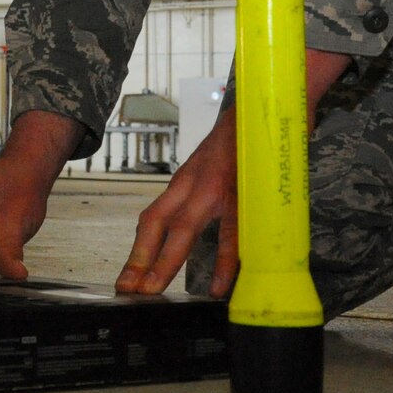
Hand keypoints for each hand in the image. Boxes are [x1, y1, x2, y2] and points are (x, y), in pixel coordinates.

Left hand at [114, 49, 349, 298]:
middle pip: (156, 224)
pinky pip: (232, 232)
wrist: (266, 99)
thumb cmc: (243, 139)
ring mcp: (216, 186)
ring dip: (165, 262)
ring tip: (153, 293)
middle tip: (127, 292)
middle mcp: (194, 183)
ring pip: (183, 230)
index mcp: (187, 181)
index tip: (127, 279)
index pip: (152, 218)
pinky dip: (225, 262)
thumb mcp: (215, 167)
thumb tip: (198, 226)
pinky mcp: (243, 189)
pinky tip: (220, 287)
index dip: (138, 250)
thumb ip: (206, 194)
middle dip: (139, 260)